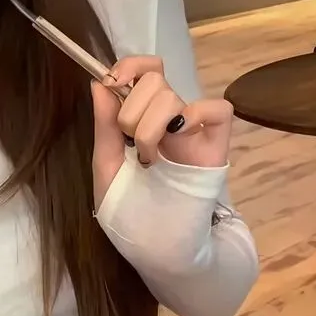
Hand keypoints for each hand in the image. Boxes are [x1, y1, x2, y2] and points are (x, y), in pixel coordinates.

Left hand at [91, 55, 232, 207]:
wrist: (155, 249)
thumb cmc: (128, 210)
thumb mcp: (106, 164)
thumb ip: (104, 124)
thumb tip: (98, 82)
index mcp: (142, 116)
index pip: (144, 69)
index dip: (129, 66)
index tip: (112, 81)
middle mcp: (169, 117)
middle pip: (154, 79)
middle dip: (131, 109)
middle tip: (131, 144)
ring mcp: (193, 130)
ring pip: (172, 96)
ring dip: (150, 127)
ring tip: (149, 159)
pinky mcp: (215, 147)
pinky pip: (218, 109)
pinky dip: (196, 115)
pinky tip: (178, 139)